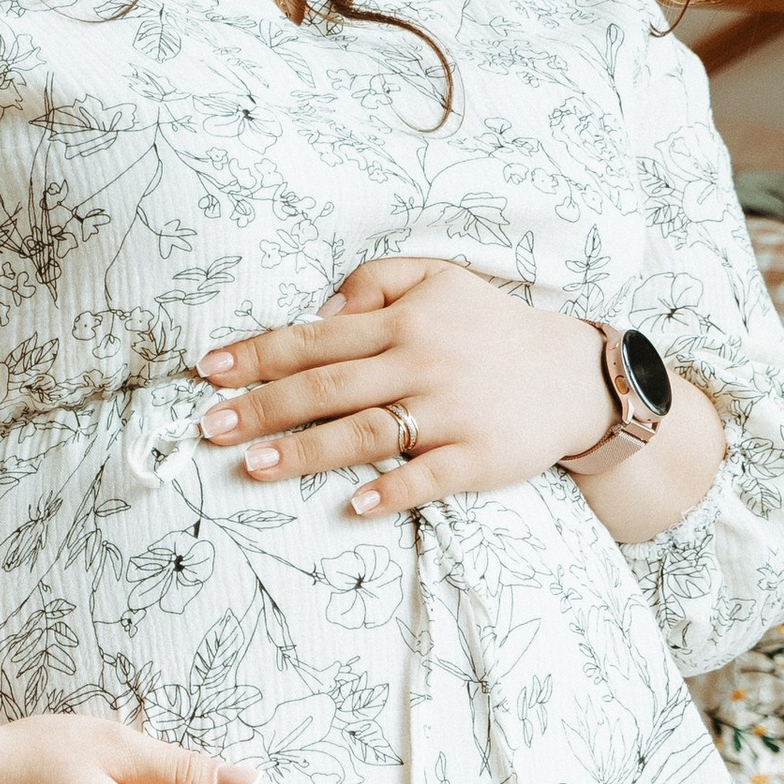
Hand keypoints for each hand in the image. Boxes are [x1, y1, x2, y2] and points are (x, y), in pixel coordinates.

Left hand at [196, 256, 612, 515]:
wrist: (574, 375)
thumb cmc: (490, 328)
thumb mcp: (438, 279)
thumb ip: (374, 282)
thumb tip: (320, 312)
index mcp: (405, 322)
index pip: (315, 338)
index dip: (258, 354)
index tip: (209, 371)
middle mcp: (422, 363)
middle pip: (327, 387)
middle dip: (262, 406)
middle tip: (209, 427)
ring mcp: (451, 413)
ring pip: (366, 432)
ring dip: (306, 450)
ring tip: (253, 465)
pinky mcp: (480, 457)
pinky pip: (429, 477)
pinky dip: (392, 490)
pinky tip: (353, 505)